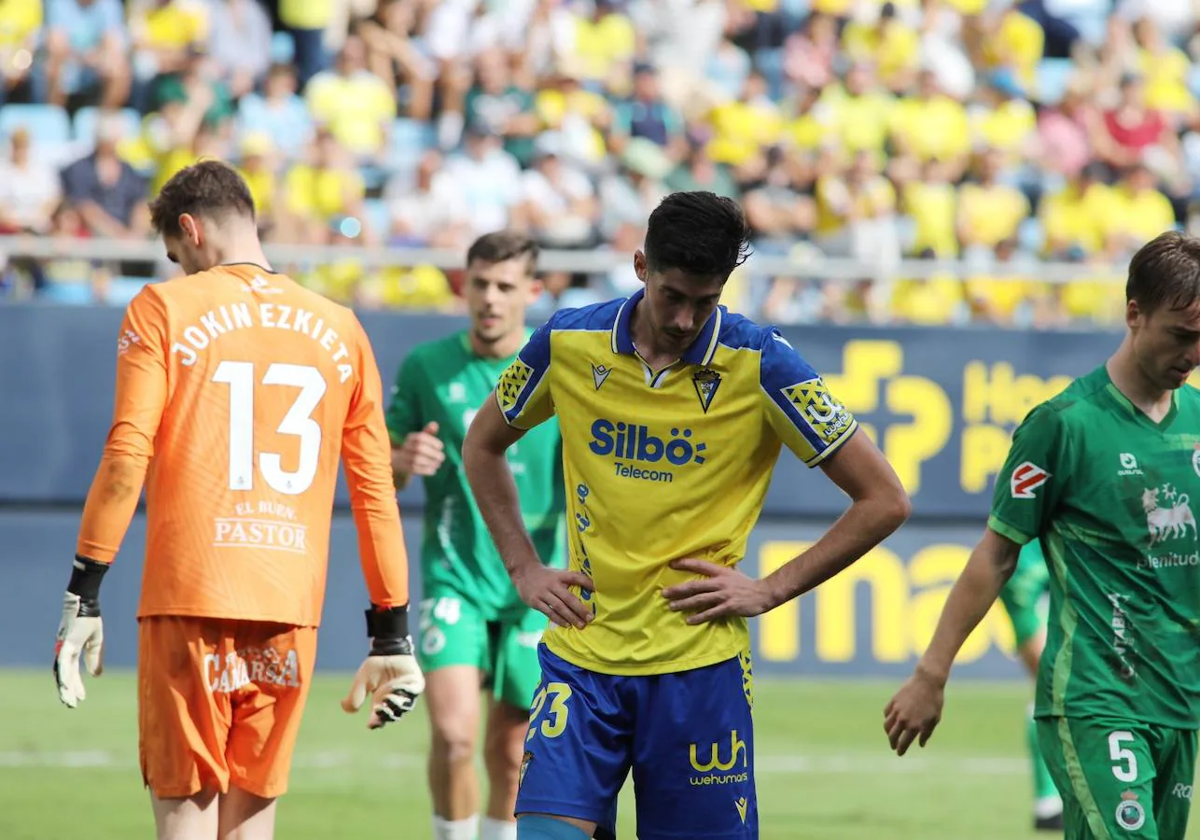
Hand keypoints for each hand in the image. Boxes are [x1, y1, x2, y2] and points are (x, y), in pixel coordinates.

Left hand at [53, 592, 103, 707]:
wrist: (86, 605)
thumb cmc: (90, 620)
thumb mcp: (96, 643)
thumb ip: (95, 658)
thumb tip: (96, 675)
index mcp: (72, 651)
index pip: (73, 673)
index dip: (76, 686)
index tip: (81, 699)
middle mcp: (64, 652)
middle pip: (65, 676)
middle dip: (68, 691)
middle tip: (72, 706)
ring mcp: (63, 649)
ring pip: (62, 673)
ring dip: (64, 688)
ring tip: (68, 701)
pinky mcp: (65, 645)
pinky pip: (64, 663)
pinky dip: (64, 675)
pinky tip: (65, 686)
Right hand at [341, 639, 425, 729]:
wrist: (387, 651)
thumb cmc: (375, 667)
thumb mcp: (361, 681)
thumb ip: (354, 695)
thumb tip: (347, 709)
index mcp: (381, 704)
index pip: (379, 718)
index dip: (375, 722)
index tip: (370, 724)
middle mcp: (395, 702)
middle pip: (393, 715)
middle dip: (387, 715)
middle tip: (379, 709)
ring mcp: (407, 694)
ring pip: (405, 706)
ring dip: (397, 704)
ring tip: (388, 699)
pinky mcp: (416, 684)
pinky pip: (414, 691)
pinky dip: (407, 692)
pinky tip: (398, 688)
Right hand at [394, 421, 443, 477]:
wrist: (399, 459)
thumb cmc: (415, 447)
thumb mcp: (421, 438)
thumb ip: (428, 431)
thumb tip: (435, 424)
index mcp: (411, 437)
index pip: (421, 437)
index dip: (433, 442)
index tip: (441, 446)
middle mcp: (406, 446)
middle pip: (419, 449)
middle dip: (433, 453)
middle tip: (441, 457)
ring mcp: (404, 457)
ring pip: (417, 459)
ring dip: (431, 462)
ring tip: (438, 464)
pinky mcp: (405, 467)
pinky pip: (416, 469)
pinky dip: (426, 470)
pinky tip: (433, 470)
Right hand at [514, 564, 593, 628]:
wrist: (524, 573)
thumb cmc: (547, 576)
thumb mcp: (557, 574)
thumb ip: (569, 581)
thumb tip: (589, 590)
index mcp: (559, 575)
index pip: (575, 577)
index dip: (586, 582)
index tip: (597, 589)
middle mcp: (552, 584)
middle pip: (568, 598)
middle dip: (580, 609)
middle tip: (590, 618)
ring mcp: (542, 593)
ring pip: (559, 607)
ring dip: (571, 617)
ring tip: (581, 625)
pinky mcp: (535, 601)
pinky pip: (549, 612)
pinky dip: (558, 619)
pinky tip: (567, 625)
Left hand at [661, 558, 775, 624]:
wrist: (764, 593)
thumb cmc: (747, 584)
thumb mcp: (733, 572)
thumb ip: (722, 570)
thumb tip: (713, 564)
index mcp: (720, 572)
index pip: (700, 565)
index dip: (686, 563)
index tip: (671, 564)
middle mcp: (720, 583)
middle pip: (695, 586)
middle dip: (678, 590)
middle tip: (664, 593)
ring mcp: (724, 595)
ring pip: (700, 600)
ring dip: (684, 604)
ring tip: (672, 606)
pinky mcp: (729, 607)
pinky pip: (710, 613)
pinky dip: (699, 617)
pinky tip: (689, 620)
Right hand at [883, 666, 945, 755]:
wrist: (927, 681)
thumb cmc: (935, 701)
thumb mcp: (934, 719)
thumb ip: (926, 733)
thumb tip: (920, 744)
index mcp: (915, 726)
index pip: (903, 743)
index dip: (901, 750)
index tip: (899, 753)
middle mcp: (903, 719)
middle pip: (892, 736)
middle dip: (892, 743)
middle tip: (894, 746)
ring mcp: (897, 710)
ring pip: (887, 725)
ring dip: (888, 732)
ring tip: (891, 734)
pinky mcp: (893, 701)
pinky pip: (887, 713)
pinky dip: (887, 718)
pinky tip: (891, 720)